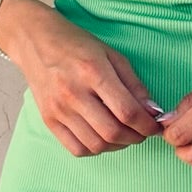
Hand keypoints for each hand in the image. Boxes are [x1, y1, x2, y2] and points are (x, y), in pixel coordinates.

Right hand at [1, 0, 161, 157]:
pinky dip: (96, 149)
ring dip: (118, 145)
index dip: (147, 125)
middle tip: (143, 131)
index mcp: (93, 72)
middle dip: (136, 137)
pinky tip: (103, 138)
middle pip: (113, 132)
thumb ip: (133, 84)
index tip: (155, 126)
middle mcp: (73, 93)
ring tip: (125, 134)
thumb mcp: (111, 55)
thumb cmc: (76, 44)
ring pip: (96, 145)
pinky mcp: (48, 120)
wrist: (35, 41)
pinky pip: (76, 149)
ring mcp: (58, 109)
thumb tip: (152, 112)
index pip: (127, 111)